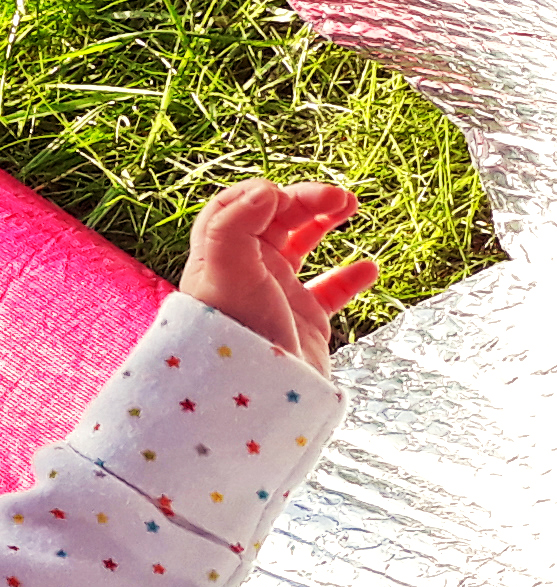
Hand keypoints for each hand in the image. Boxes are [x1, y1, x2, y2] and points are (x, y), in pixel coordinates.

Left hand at [179, 179, 374, 377]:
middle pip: (273, 220)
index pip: (234, 207)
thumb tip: (265, 188)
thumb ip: (235, 225)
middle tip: (339, 198)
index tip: (287, 194)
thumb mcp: (227, 273)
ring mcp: (274, 295)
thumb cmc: (232, 334)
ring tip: (350, 207)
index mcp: (218, 257)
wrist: (254, 398)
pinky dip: (350, 276)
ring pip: (300, 246)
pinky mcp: (302, 320)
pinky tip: (368, 267)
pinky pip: (329, 291)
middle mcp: (244, 272)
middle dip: (304, 200)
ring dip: (323, 222)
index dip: (262, 193)